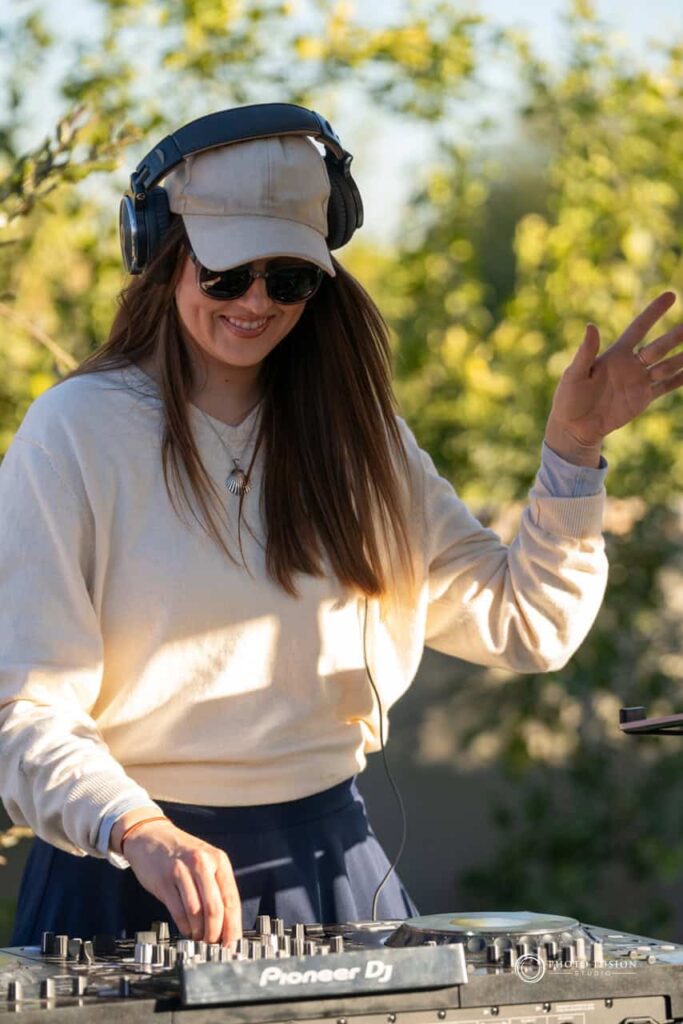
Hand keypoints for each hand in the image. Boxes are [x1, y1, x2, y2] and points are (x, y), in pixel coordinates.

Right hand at [121, 818, 241, 944]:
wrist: (151, 835)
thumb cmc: (181, 852)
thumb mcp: (206, 860)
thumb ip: (217, 886)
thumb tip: (227, 923)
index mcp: (218, 860)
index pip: (231, 899)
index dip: (233, 926)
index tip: (233, 944)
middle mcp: (202, 864)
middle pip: (215, 908)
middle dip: (215, 933)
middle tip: (214, 945)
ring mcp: (181, 872)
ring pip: (196, 913)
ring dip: (199, 933)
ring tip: (200, 938)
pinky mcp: (164, 881)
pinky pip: (178, 912)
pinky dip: (185, 927)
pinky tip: (187, 930)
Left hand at [545, 292, 682, 462]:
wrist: (575, 427)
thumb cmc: (569, 398)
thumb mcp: (574, 374)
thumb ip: (586, 352)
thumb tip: (591, 326)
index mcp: (615, 354)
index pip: (639, 328)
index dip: (654, 312)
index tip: (671, 295)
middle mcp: (631, 365)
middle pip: (659, 347)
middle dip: (676, 336)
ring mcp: (639, 381)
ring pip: (667, 366)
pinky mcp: (643, 398)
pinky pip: (666, 387)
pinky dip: (680, 380)